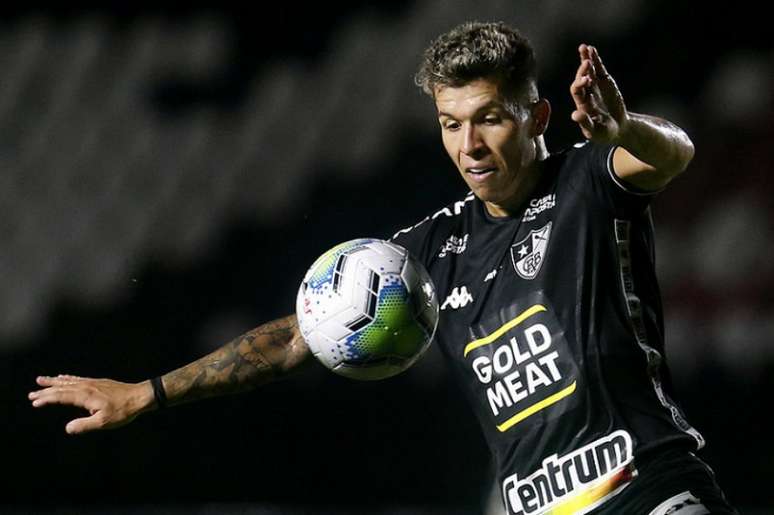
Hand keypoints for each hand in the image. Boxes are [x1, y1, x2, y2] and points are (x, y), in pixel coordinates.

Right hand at [28, 374, 153, 433]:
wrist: (140, 396)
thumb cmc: (123, 410)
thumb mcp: (104, 422)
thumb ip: (84, 425)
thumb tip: (67, 428)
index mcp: (86, 396)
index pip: (61, 396)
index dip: (46, 399)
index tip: (34, 402)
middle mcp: (87, 387)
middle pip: (62, 388)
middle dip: (46, 391)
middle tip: (31, 394)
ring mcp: (92, 383)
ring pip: (69, 381)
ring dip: (54, 382)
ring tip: (41, 380)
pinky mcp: (98, 382)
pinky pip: (78, 379)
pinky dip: (68, 378)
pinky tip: (64, 377)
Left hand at [570, 44, 627, 142]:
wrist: (618, 128)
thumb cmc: (604, 133)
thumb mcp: (596, 131)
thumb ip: (585, 123)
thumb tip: (575, 115)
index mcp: (581, 105)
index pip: (577, 92)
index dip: (580, 84)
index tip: (587, 81)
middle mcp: (586, 94)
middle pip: (581, 79)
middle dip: (583, 71)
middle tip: (586, 63)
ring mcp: (595, 86)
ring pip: (588, 71)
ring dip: (586, 59)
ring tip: (584, 48)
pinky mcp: (605, 82)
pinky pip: (599, 69)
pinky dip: (596, 59)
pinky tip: (591, 50)